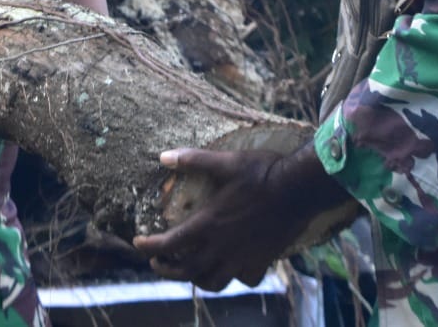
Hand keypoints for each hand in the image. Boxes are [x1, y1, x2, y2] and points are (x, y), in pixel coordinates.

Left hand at [133, 147, 309, 291]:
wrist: (300, 188)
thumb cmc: (262, 172)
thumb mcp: (225, 161)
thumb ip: (193, 159)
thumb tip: (163, 156)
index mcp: (209, 224)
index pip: (170, 243)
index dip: (149, 246)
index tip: (137, 243)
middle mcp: (222, 246)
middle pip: (186, 271)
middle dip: (166, 268)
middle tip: (157, 260)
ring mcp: (243, 257)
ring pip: (213, 281)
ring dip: (195, 278)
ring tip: (188, 268)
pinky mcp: (262, 260)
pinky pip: (243, 279)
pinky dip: (233, 277)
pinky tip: (230, 268)